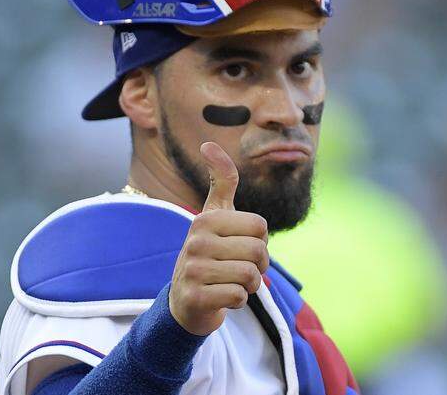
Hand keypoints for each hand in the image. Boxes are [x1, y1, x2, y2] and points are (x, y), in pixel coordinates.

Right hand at [168, 141, 269, 335]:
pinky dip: (238, 301)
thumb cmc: (209, 254)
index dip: (260, 242)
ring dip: (249, 285)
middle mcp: (195, 240)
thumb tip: (208, 144)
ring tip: (230, 283)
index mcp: (205, 219)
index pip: (261, 227)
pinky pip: (240, 297)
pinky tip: (222, 298)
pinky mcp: (194, 297)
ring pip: (250, 276)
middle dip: (257, 266)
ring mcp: (192, 269)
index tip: (241, 247)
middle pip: (258, 252)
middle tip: (239, 270)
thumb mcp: (214, 215)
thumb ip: (221, 181)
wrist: (185, 303)